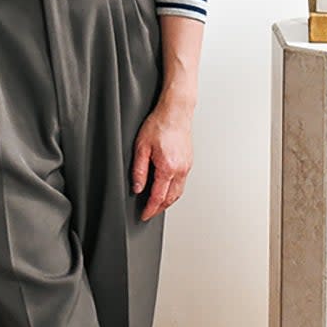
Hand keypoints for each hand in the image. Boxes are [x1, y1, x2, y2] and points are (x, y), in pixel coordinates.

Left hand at [131, 96, 193, 221]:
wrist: (176, 111)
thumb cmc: (159, 124)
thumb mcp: (141, 147)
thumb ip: (139, 170)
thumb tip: (137, 188)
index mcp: (168, 168)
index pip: (158, 197)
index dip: (150, 209)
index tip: (144, 215)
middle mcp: (180, 169)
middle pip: (171, 198)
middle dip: (159, 208)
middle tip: (149, 212)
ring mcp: (187, 166)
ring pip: (178, 192)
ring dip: (168, 201)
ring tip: (157, 204)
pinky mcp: (189, 161)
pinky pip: (182, 183)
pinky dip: (174, 190)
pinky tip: (167, 188)